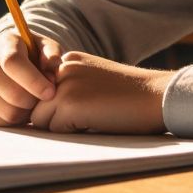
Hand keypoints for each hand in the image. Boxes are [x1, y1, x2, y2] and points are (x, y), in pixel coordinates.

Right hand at [0, 30, 62, 125]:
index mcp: (1, 45)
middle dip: (35, 100)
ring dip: (26, 112)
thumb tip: (52, 65)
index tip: (51, 92)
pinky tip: (20, 107)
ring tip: (32, 101)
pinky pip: (0, 122)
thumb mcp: (43, 46)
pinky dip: (15, 120)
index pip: (13, 64)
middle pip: (12, 94)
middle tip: (44, 97)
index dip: (34, 81)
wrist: (3, 58)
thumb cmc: (29, 53)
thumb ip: (51, 53)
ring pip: (8, 112)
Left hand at [29, 52, 171, 134]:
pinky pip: (53, 129)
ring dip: (59, 126)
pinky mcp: (70, 104)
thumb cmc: (130, 95)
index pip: (39, 88)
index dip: (54, 105)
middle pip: (35, 104)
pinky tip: (94, 122)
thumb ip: (69, 87)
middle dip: (52, 117)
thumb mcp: (93, 79)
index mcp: (68, 60)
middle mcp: (62, 68)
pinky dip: (70, 133)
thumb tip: (38, 114)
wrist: (157, 96)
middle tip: (85, 117)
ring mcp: (64, 85)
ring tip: (90, 119)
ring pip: (38, 119)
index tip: (79, 109)